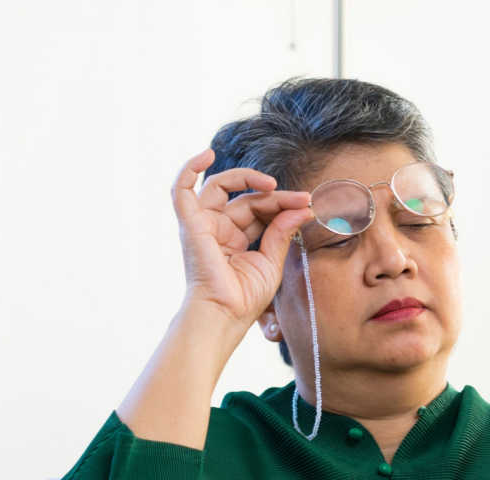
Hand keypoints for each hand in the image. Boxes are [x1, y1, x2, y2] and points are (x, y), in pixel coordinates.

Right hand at [171, 146, 315, 326]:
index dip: (283, 205)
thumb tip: (304, 208)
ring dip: (247, 179)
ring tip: (272, 184)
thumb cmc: (245, 298)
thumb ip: (283, 232)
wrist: (225, 314)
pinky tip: (208, 154)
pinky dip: (189, 168)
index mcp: (235, 238)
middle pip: (246, 198)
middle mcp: (217, 228)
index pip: (259, 210)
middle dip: (275, 196)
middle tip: (301, 199)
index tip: (308, 205)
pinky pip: (181, 189)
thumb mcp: (271, 261)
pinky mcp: (189, 224)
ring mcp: (202, 225)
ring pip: (223, 187)